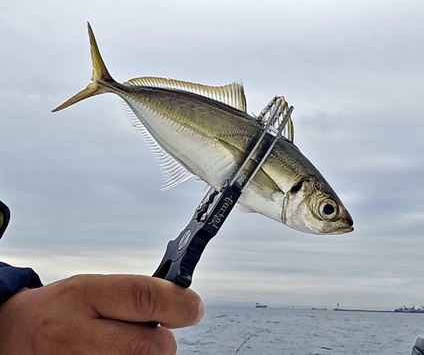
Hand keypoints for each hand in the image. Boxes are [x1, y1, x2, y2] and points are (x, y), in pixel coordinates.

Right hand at [0, 273, 203, 354]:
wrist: (14, 334)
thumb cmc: (62, 308)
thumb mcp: (92, 287)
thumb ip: (133, 294)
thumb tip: (182, 303)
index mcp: (84, 294)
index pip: (142, 296)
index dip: (178, 303)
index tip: (194, 308)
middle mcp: (75, 333)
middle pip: (148, 346)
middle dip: (161, 341)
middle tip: (151, 335)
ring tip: (124, 347)